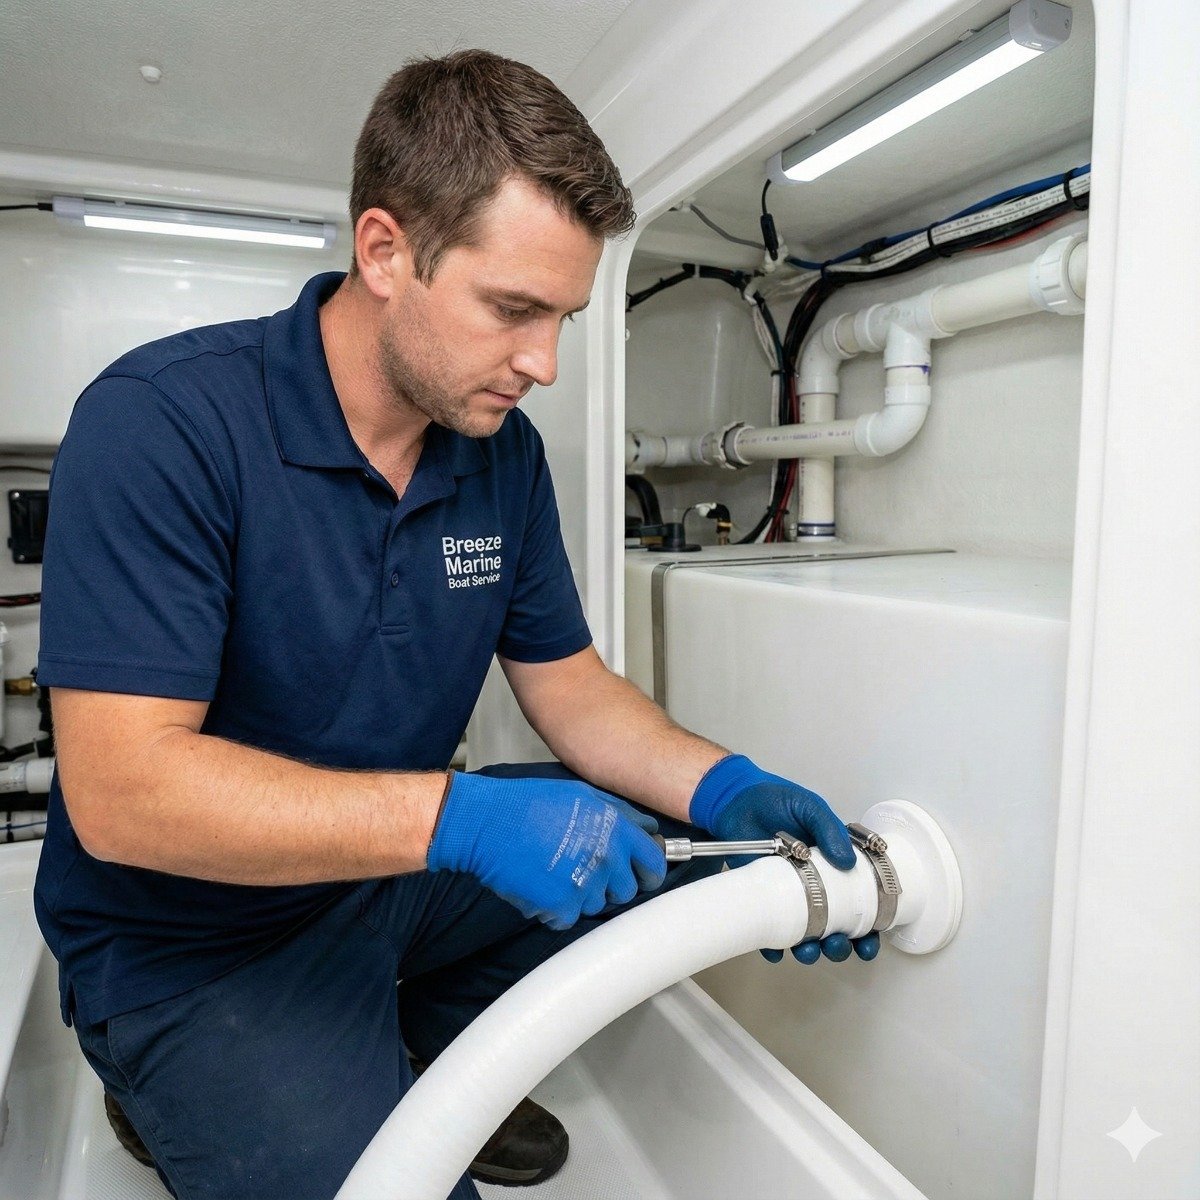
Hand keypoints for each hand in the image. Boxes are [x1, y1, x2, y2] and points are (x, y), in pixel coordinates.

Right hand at [427, 771, 667, 930]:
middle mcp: (607, 858)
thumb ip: (620, 813)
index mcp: (616, 829)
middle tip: (586, 870)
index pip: (654, 863)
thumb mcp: (583, 794)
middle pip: (627, 890)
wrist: (488, 824)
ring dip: (581, 894)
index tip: (641, 874)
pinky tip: (541, 884)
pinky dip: (556, 907)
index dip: (649, 871)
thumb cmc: (529, 803)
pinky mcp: (562, 908)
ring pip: (597, 905)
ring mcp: (586, 885)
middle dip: (611, 884)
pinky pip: (569, 917)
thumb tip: (647, 829)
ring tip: (556, 871)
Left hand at [690, 755, 879, 964]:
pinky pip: (770, 932)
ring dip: (811, 951)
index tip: (869, 939)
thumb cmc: (774, 800)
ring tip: (809, 949)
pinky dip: (774, 946)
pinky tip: (776, 949)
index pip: (860, 903)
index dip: (868, 927)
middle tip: (838, 944)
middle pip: (835, 929)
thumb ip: (829, 829)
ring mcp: (788, 895)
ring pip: (806, 935)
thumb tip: (848, 861)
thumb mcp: (809, 808)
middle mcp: (815, 886)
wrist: (733, 800)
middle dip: (841, 946)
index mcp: (834, 866)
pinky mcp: (762, 898)